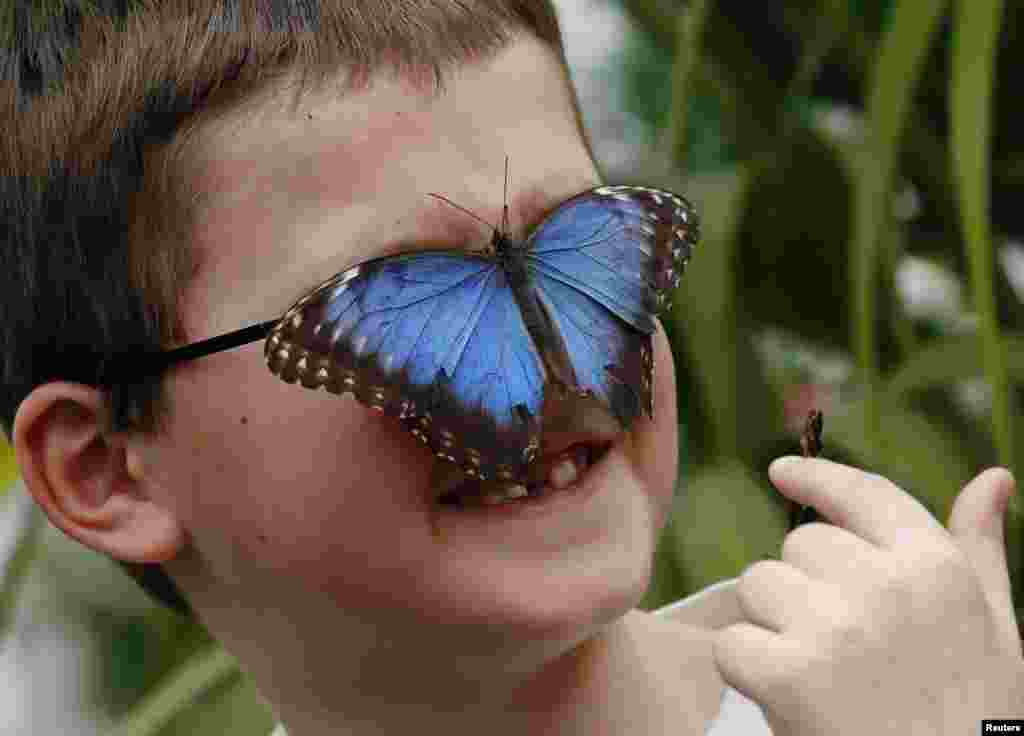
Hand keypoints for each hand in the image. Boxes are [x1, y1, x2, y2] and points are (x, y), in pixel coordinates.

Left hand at [713, 457, 1023, 734]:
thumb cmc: (969, 716)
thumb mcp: (993, 630)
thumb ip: (980, 549)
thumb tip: (994, 476)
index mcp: (937, 567)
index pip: (864, 493)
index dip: (817, 476)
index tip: (780, 471)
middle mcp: (887, 585)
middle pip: (799, 543)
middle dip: (805, 584)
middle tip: (841, 646)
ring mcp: (836, 627)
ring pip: (758, 585)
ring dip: (772, 625)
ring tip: (821, 674)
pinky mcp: (789, 672)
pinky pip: (731, 641)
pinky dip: (745, 671)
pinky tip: (787, 698)